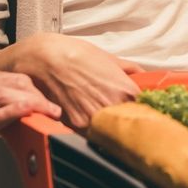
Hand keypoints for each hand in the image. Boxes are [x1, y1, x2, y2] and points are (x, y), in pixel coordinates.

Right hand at [0, 33, 142, 130]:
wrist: (42, 57)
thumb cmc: (72, 53)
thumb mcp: (106, 56)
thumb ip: (128, 69)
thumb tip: (143, 75)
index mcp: (125, 90)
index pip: (146, 113)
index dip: (143, 114)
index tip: (141, 115)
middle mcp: (112, 107)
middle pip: (129, 126)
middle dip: (127, 124)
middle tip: (123, 120)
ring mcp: (94, 120)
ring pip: (110, 134)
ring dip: (109, 129)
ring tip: (102, 119)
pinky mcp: (76, 126)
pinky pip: (90, 134)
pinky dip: (91, 130)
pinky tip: (87, 119)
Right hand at [0, 71, 59, 174]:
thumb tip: (13, 117)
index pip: (13, 78)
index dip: (37, 86)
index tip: (56, 96)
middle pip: (14, 82)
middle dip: (41, 92)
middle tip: (62, 106)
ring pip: (5, 96)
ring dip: (33, 102)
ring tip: (54, 111)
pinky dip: (9, 114)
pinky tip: (26, 114)